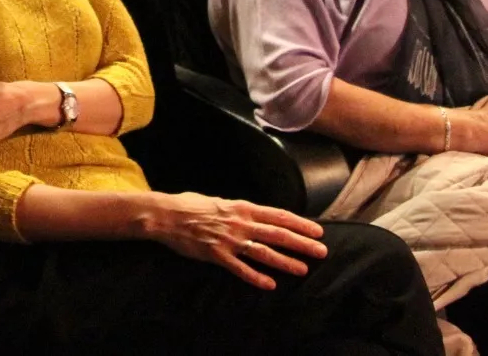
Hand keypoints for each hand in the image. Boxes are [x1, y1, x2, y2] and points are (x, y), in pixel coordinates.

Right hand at [144, 192, 327, 290]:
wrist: (166, 215)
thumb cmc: (190, 205)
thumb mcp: (220, 201)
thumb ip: (238, 210)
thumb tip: (253, 215)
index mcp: (242, 208)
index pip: (278, 215)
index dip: (299, 223)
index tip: (317, 230)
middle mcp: (240, 223)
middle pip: (277, 234)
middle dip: (301, 243)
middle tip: (321, 251)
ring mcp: (229, 240)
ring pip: (263, 252)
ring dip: (285, 261)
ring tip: (303, 269)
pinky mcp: (217, 255)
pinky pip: (240, 268)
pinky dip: (255, 277)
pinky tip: (270, 285)